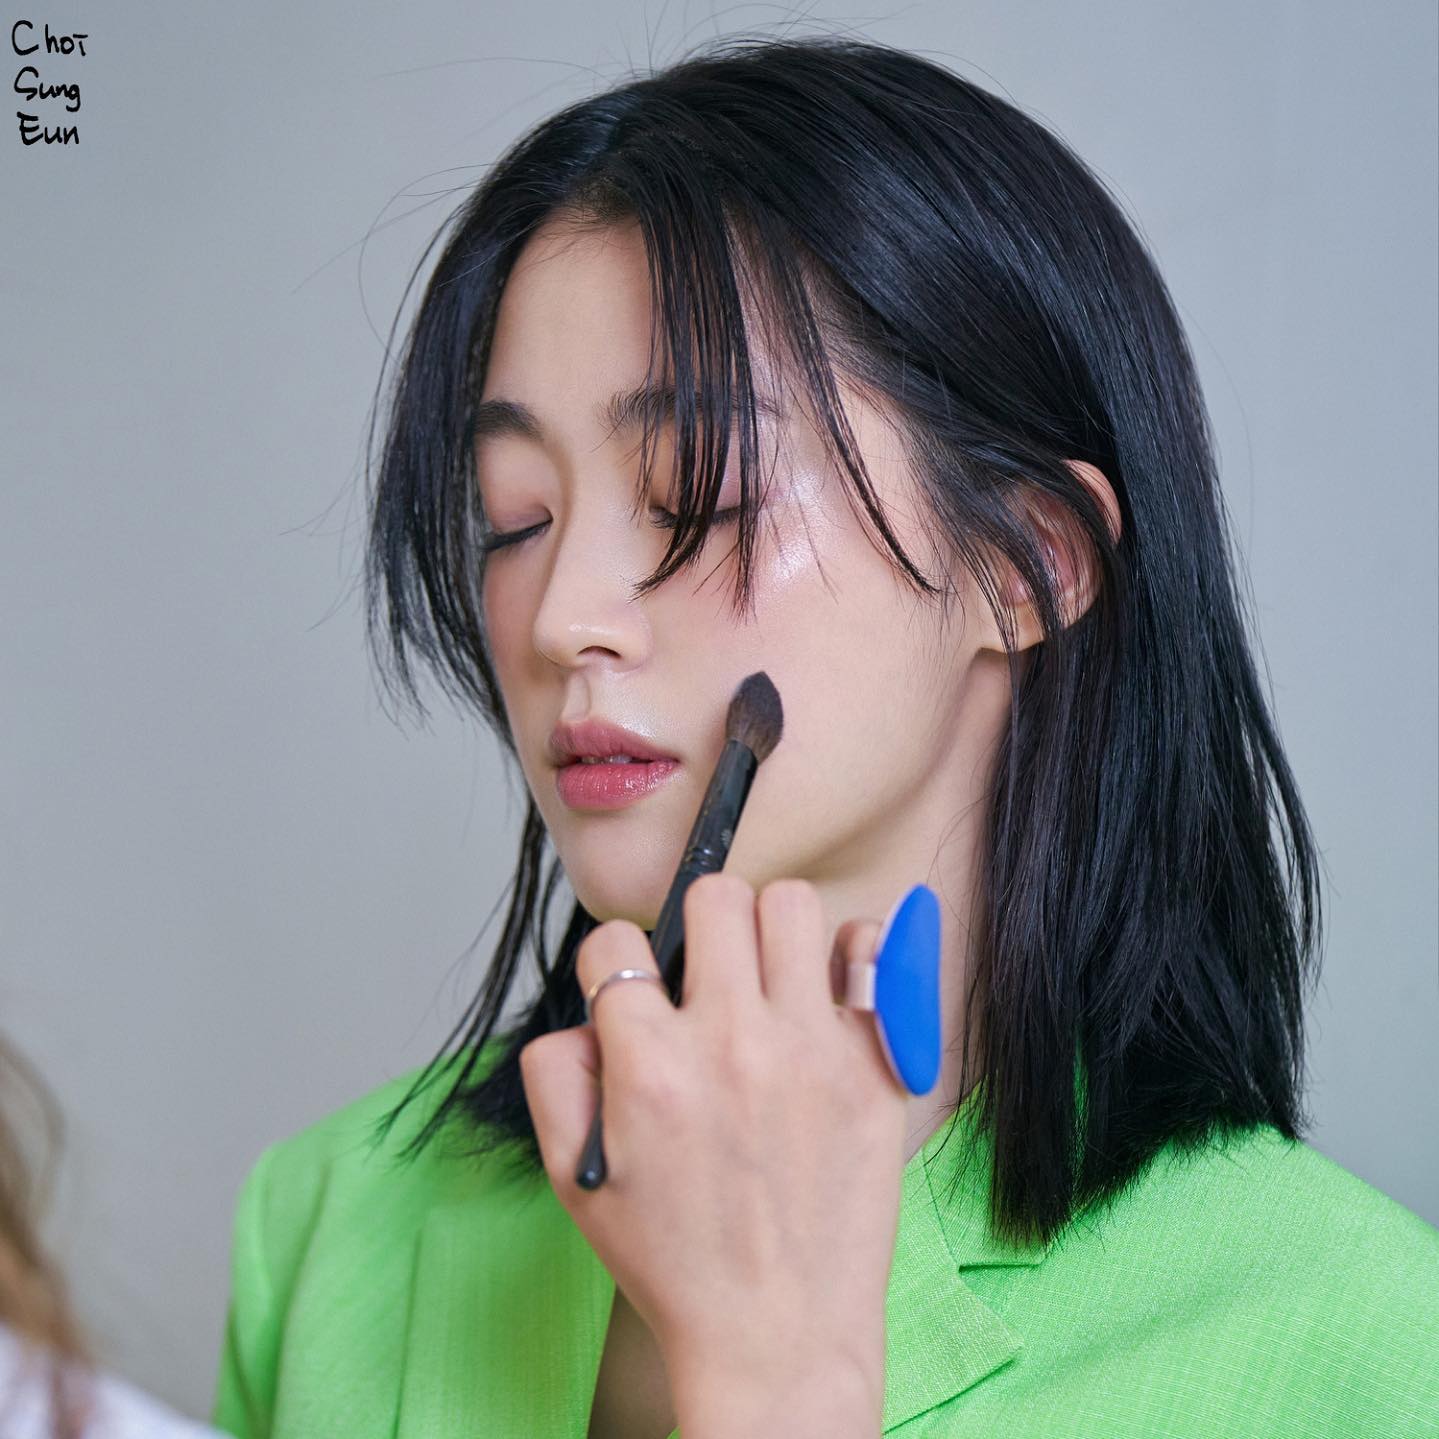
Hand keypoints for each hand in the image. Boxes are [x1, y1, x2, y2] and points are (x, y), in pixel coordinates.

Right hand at [517, 872, 908, 1429]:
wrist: (776, 1335)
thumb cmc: (676, 1260)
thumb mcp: (573, 1177)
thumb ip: (556, 1075)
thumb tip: (589, 1011)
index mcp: (649, 1068)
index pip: (615, 940)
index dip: (613, 961)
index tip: (632, 988)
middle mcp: (731, 1043)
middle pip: (715, 897)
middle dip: (698, 925)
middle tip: (706, 975)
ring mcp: (811, 1049)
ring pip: (791, 905)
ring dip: (769, 931)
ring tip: (766, 978)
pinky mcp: (873, 1065)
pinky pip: (870, 951)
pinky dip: (847, 956)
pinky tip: (825, 995)